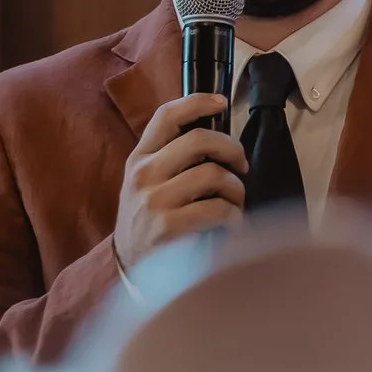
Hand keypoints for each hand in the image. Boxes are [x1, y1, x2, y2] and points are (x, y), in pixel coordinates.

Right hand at [114, 92, 247, 270]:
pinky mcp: (168, 227)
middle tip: (241, 164)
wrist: (129, 269)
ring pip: (213, 174)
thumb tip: (215, 140)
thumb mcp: (145, 184)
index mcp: (139, 158)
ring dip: (236, 188)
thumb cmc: (148, 222)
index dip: (197, 102)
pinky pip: (217, 209)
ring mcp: (155, 200)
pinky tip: (232, 224)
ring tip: (235, 201)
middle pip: (198, 140)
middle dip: (231, 148)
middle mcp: (144, 174)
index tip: (220, 101)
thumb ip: (169, 160)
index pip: (166, 116)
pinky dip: (234, 216)